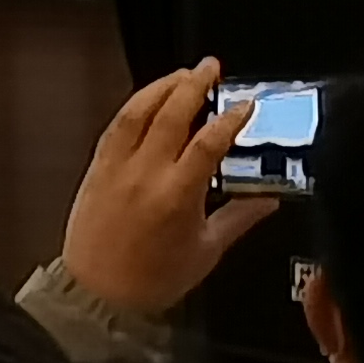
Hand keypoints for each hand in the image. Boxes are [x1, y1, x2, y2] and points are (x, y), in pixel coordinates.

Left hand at [60, 62, 279, 317]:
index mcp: (176, 196)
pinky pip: (115, 126)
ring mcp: (116, 167)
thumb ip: (238, 218)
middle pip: (170, 115)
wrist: (99, 294)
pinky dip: (134, 107)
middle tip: (210, 68)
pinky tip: (147, 99)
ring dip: (160, 87)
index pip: (207, 144)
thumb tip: (266, 200)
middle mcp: (144, 174)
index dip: (229, 119)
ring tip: (182, 74)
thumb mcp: (206, 251)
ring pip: (137, 112)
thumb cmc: (151, 280)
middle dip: (193, 85)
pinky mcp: (96, 167)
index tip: (245, 105)